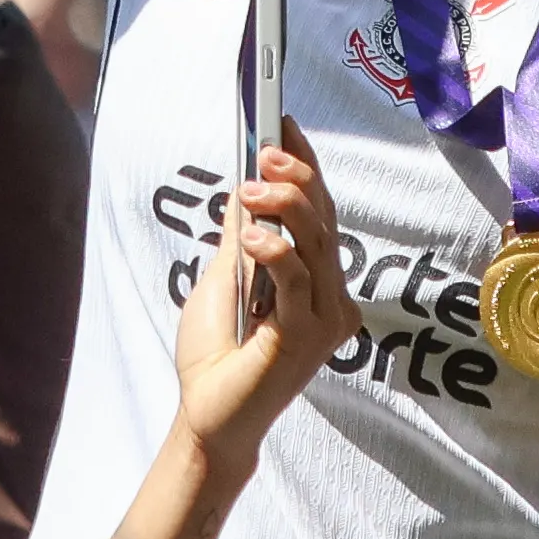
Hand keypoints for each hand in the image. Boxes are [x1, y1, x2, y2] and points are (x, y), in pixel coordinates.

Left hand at [174, 141, 351, 463]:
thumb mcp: (224, 279)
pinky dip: (275, 252)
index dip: (306, 166)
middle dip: (297, 177)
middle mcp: (330, 297)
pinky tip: (250, 238)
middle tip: (265, 151)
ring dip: (283, 207)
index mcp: (315, 281)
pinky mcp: (307, 337)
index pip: (319, 212)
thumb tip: (246, 182)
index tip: (284, 122)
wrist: (208, 416)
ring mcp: (325, 319)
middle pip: (324, 220)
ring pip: (317, 243)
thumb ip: (242, 236)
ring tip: (251, 188)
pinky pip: (297, 281)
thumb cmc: (216, 357)